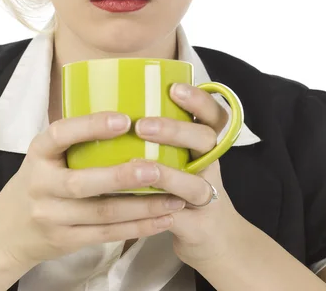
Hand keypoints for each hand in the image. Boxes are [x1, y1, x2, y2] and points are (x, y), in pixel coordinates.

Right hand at [0, 111, 186, 267]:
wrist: (7, 231)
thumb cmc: (40, 180)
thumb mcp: (46, 154)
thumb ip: (75, 139)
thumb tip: (129, 108)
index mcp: (38, 153)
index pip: (60, 134)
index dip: (91, 126)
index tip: (124, 119)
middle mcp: (41, 184)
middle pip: (81, 182)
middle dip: (121, 176)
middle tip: (156, 169)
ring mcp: (52, 216)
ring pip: (102, 212)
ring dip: (142, 207)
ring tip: (175, 197)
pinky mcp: (66, 240)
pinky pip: (107, 234)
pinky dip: (138, 228)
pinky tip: (163, 219)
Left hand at [134, 82, 243, 270]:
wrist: (211, 236)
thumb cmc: (181, 184)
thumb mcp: (179, 154)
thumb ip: (158, 133)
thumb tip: (111, 100)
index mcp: (205, 142)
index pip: (213, 114)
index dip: (198, 100)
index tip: (173, 88)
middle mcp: (212, 165)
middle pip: (206, 140)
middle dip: (175, 130)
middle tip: (142, 126)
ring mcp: (209, 196)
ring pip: (196, 182)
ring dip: (168, 173)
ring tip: (137, 165)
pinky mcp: (199, 225)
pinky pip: (180, 215)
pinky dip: (159, 207)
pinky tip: (137, 201)